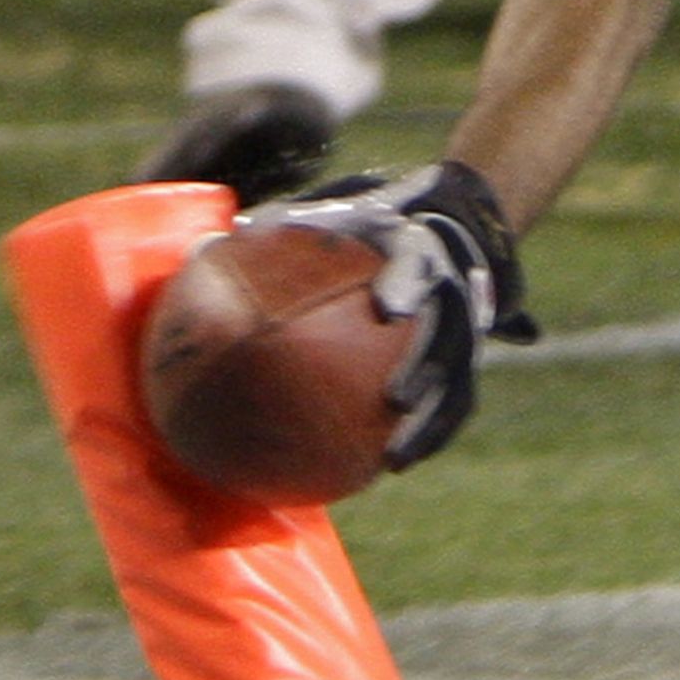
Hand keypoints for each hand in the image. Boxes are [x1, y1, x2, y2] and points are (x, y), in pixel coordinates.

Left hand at [248, 159, 535, 469]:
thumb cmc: (375, 225)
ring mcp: (465, 329)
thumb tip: (214, 242)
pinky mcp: (465, 359)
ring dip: (432, 422)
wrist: (448, 224)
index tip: (388, 309)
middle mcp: (451, 292)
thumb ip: (285, 228)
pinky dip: (429, 435)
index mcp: (420, 251)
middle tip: (397, 399)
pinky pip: (454, 403)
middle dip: (427, 368)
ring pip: (459, 380)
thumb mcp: (339, 214)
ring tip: (395, 460)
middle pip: (452, 333)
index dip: (408, 286)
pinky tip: (390, 465)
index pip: (419, 266)